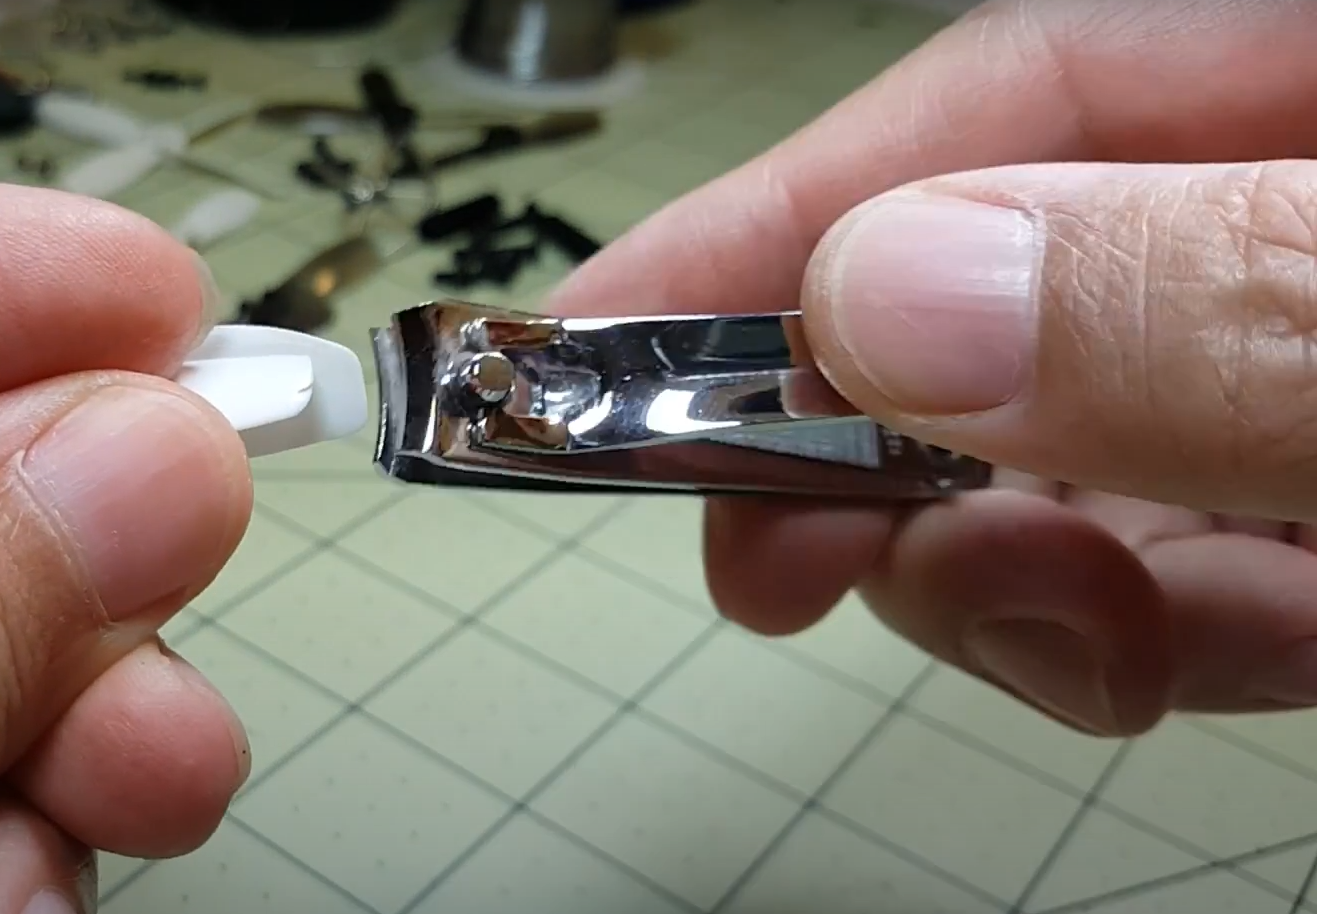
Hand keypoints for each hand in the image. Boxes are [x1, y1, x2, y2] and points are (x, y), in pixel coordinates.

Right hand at [550, 1, 1316, 736]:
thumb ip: (1185, 300)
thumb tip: (885, 301)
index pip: (1005, 99)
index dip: (783, 212)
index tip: (594, 336)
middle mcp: (1300, 222)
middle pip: (1001, 299)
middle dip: (888, 457)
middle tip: (784, 562)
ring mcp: (1304, 370)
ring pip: (1072, 465)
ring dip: (1028, 582)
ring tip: (1085, 635)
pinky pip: (1189, 575)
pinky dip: (1163, 639)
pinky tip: (1220, 650)